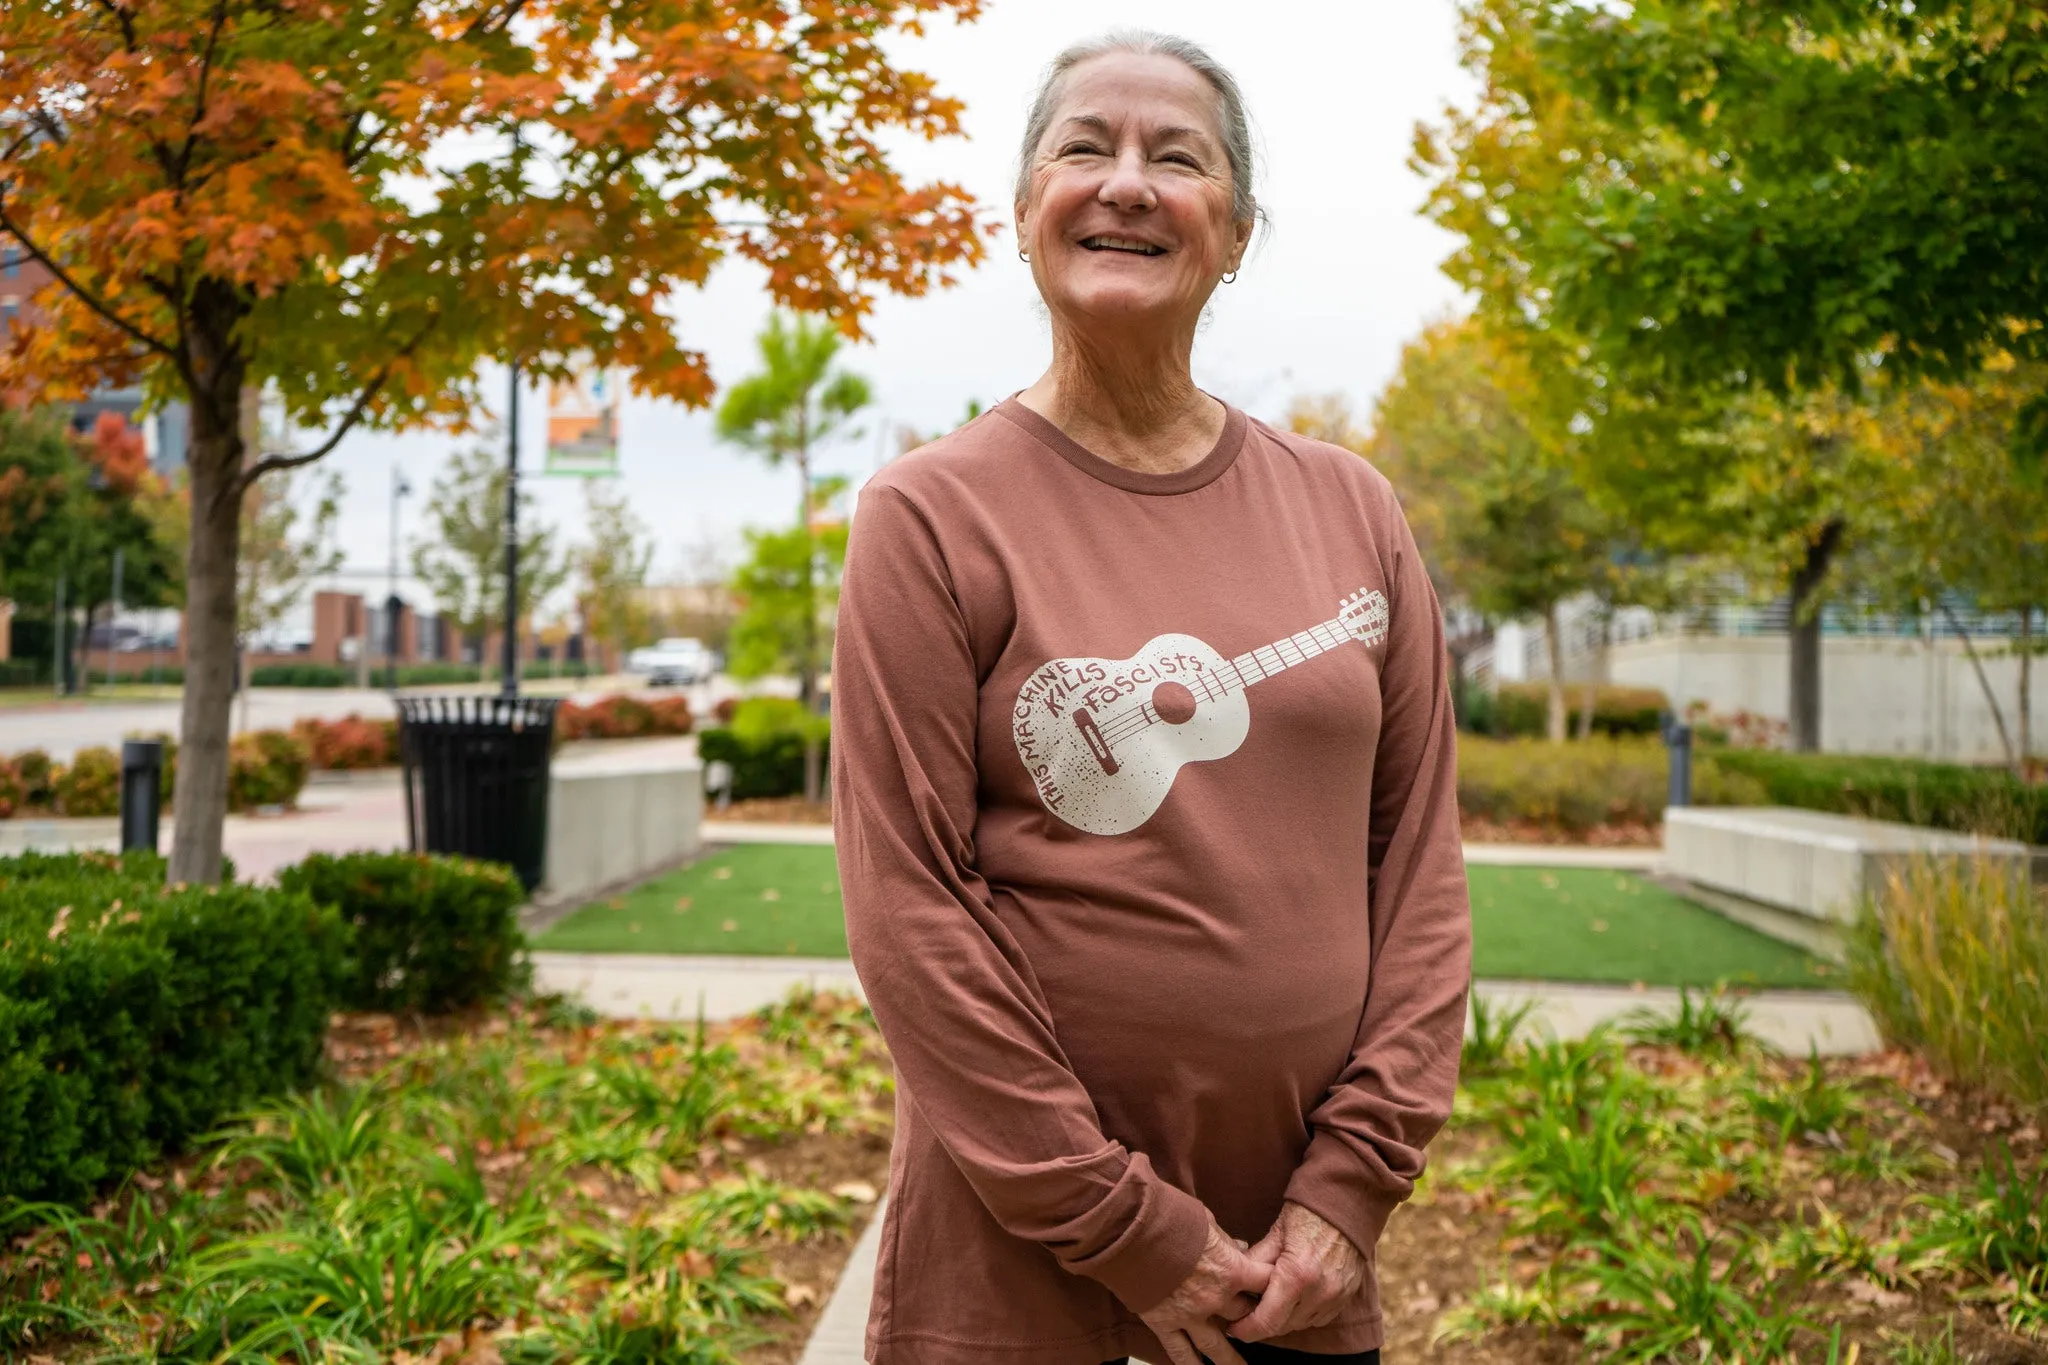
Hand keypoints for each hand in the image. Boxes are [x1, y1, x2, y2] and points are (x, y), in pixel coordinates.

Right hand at [1137, 1220, 1269, 1364]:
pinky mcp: (1163, 1322)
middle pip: (1244, 1315)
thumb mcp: (1207, 1221)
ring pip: (1217, 1346)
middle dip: (1251, 1318)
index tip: (1279, 1289)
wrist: (1133, 1228)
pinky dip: (1190, 1364)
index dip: (1273, 1285)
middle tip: (1255, 1324)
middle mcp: (1215, 1298)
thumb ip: (1226, 1240)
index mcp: (1230, 1270)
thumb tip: (1241, 1247)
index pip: (1264, 1282)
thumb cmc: (1170, 1218)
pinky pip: (1180, 1351)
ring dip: (1230, 1360)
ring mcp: (1189, 1314)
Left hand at [1228, 1201, 1367, 1341]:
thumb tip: (1234, 1280)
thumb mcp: (1275, 1234)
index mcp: (1297, 1276)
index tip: (1232, 1328)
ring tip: (1267, 1303)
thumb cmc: (1308, 1214)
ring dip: (1282, 1319)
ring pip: (1300, 1325)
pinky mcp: (1346, 1296)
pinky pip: (1318, 1318)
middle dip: (1261, 1324)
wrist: (1348, 1203)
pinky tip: (1292, 1299)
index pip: (1266, 1321)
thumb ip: (1255, 1261)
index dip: (1246, 1329)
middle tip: (1244, 1315)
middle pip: (1282, 1327)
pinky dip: (1302, 1314)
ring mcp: (1336, 1297)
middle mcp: (1319, 1292)